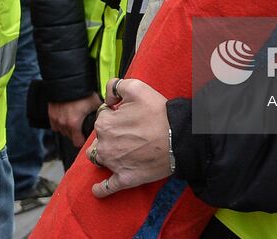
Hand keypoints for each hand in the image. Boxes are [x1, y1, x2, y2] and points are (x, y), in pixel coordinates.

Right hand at [49, 93, 102, 144]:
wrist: (67, 80)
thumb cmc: (81, 91)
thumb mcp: (95, 102)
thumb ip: (101, 112)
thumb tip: (107, 116)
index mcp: (73, 123)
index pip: (77, 142)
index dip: (82, 141)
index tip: (84, 138)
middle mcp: (63, 123)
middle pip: (69, 136)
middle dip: (75, 134)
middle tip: (80, 127)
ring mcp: (55, 118)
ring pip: (61, 130)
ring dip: (67, 129)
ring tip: (73, 121)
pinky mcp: (50, 112)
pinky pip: (54, 124)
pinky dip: (59, 123)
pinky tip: (65, 118)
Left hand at [88, 78, 172, 197]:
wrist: (179, 138)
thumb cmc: (158, 113)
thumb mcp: (137, 87)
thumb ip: (115, 86)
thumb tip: (109, 98)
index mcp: (104, 123)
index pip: (102, 116)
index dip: (115, 113)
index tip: (129, 115)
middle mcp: (104, 145)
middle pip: (100, 137)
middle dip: (110, 133)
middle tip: (130, 131)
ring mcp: (113, 164)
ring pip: (100, 158)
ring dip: (105, 154)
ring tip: (119, 150)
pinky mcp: (125, 179)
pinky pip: (106, 188)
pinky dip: (100, 189)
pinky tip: (97, 189)